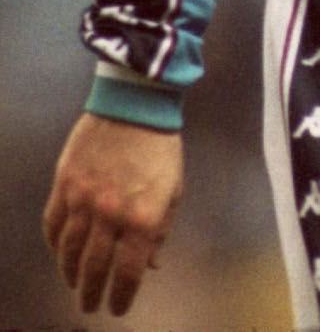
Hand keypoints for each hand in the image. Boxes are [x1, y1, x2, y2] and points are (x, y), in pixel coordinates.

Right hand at [43, 112, 183, 315]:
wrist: (134, 104)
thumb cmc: (161, 147)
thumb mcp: (173, 189)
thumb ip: (161, 230)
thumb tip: (151, 265)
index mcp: (143, 218)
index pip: (127, 272)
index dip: (121, 296)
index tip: (116, 309)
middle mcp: (110, 215)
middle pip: (94, 268)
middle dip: (92, 292)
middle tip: (90, 305)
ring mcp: (83, 200)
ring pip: (68, 251)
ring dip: (70, 273)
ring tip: (74, 284)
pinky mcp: (64, 184)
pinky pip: (52, 225)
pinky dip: (54, 244)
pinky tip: (60, 252)